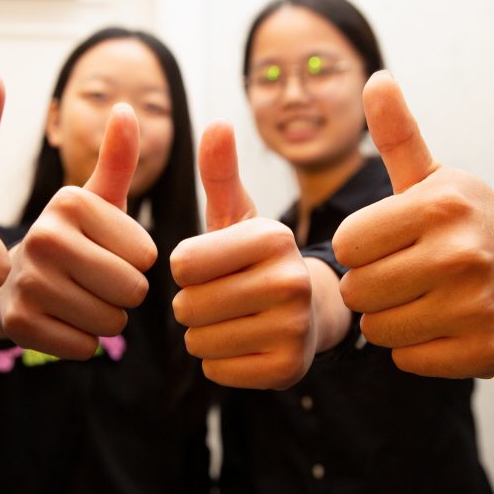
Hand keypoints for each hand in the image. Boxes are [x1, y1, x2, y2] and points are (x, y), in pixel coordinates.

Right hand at [0, 103, 156, 358]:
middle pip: (132, 290)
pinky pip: (85, 347)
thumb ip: (118, 158)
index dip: (137, 261)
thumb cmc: (72, 238)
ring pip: (111, 323)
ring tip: (80, 298)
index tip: (108, 251)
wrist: (9, 279)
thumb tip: (126, 108)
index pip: (147, 256)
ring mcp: (27, 282)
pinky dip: (84, 341)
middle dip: (126, 293)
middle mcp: (43, 237)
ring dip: (107, 319)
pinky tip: (63, 320)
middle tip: (98, 281)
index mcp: (69, 203)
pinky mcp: (18, 324)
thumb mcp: (96, 198)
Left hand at [171, 121, 313, 388]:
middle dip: (191, 304)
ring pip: (198, 341)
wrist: (310, 312)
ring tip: (232, 320)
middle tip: (221, 298)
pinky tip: (244, 345)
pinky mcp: (287, 370)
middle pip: (188, 306)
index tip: (211, 265)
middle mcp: (291, 281)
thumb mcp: (238, 215)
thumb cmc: (258, 260)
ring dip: (202, 334)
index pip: (183, 264)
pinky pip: (214, 370)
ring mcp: (294, 329)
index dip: (186, 268)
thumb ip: (220, 173)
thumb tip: (216, 123)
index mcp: (274, 237)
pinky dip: (219, 362)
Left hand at [332, 71, 493, 377]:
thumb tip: (375, 78)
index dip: (360, 247)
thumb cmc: (470, 221)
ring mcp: (475, 307)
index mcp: (439, 206)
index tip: (387, 243)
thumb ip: (398, 134)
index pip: (348, 244)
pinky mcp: (484, 352)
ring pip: (377, 330)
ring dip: (389, 319)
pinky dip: (416, 348)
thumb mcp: (435, 177)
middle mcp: (460, 254)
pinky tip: (442, 324)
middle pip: (358, 291)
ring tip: (422, 299)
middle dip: (370, 286)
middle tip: (403, 275)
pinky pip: (407, 360)